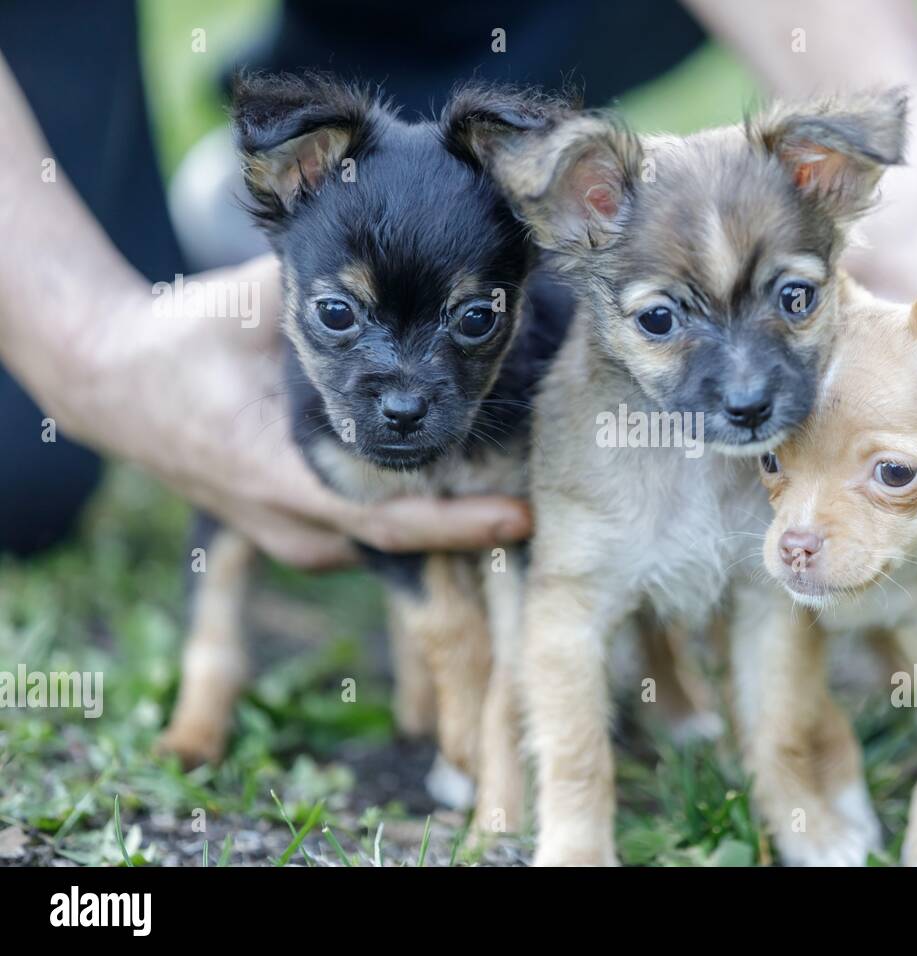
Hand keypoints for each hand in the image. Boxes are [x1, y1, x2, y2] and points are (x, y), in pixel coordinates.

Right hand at [70, 255, 530, 568]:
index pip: (391, 519)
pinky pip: (362, 540)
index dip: (462, 523)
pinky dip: (407, 521)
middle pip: (401, 546)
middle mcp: (290, 522)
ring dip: (441, 528)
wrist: (108, 380)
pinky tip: (453, 493)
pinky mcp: (289, 532)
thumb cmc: (181, 341)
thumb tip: (394, 246)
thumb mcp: (248, 307)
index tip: (524, 516)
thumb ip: (316, 287)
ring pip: (384, 549)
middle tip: (539, 502)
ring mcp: (287, 537)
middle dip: (469, 529)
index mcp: (281, 475)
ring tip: (509, 496)